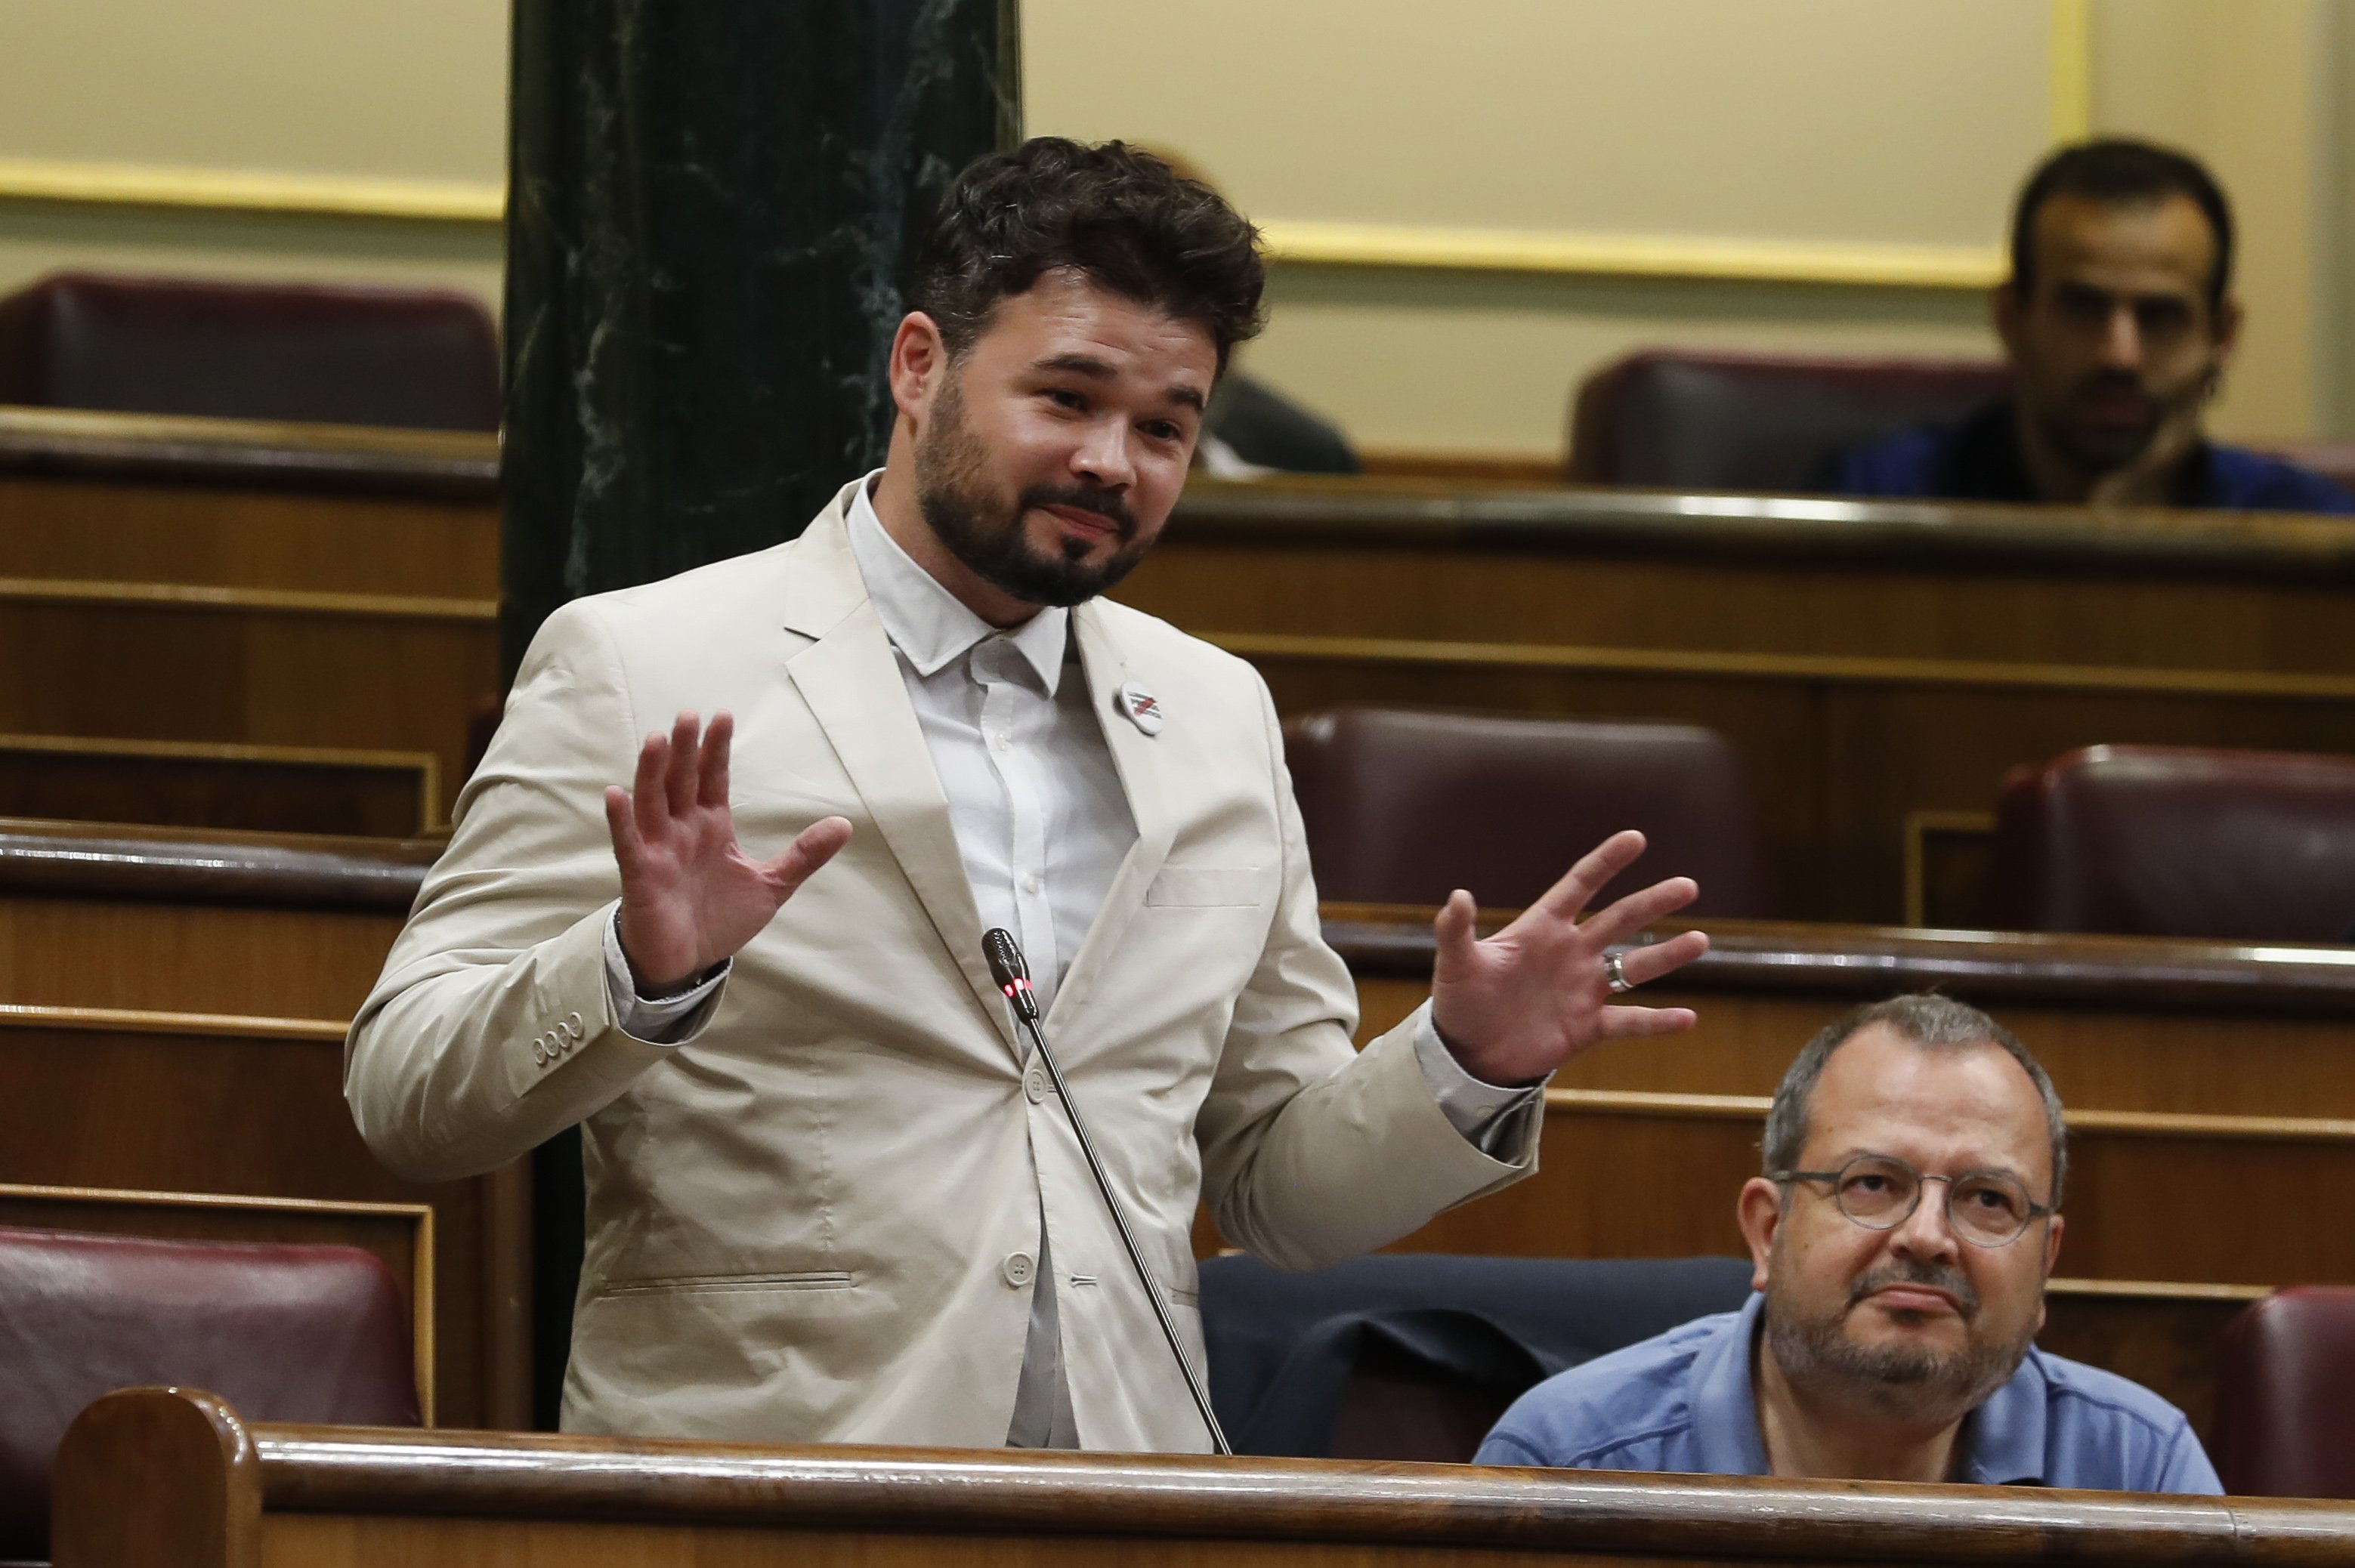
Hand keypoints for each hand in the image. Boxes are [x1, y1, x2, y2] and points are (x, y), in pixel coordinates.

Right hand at [605, 710, 851, 992]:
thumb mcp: (771, 885)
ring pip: (652, 802)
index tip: (722, 717)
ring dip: (652, 772)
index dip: (715, 749)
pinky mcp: (641, 875)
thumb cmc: (720, 918)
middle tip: (689, 715)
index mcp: (712, 827)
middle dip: (684, 749)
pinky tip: (615, 794)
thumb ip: (804, 855)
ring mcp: (658, 850)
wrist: (688, 961)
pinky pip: (627, 843)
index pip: (712, 779)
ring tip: (655, 740)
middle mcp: (682, 831)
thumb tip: (845, 824)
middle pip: (681, 781)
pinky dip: (621, 820)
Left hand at [1429, 829, 1709, 1084]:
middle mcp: (1571, 953)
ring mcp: (1584, 990)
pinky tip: (1688, 1018)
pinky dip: (1657, 1022)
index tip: (1636, 839)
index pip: (1579, 886)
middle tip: (1688, 886)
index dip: (1605, 863)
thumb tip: (1458, 895)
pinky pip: (1630, 1023)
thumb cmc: (1460, 1002)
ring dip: (1666, 955)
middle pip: (1619, 920)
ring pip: (1634, 967)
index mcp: (1541, 929)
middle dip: (1652, 903)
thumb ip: (1456, 931)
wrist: (1468, 1054)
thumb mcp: (1455, 965)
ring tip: (1699, 941)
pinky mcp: (1588, 1027)